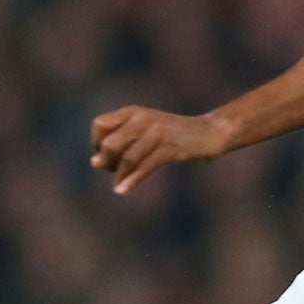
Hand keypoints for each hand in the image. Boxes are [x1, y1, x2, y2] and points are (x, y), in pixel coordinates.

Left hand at [90, 105, 234, 193]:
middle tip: (115, 171)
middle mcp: (142, 118)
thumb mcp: (144, 134)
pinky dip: (132, 181)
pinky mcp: (171, 147)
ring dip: (120, 175)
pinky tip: (122, 191)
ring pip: (127, 157)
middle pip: (110, 144)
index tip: (107, 157)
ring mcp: (157, 132)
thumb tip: (94, 162)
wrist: (210, 132)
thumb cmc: (172, 136)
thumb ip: (121, 145)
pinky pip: (145, 166)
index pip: (99, 126)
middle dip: (108, 162)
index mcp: (132, 112)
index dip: (97, 144)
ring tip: (119, 186)